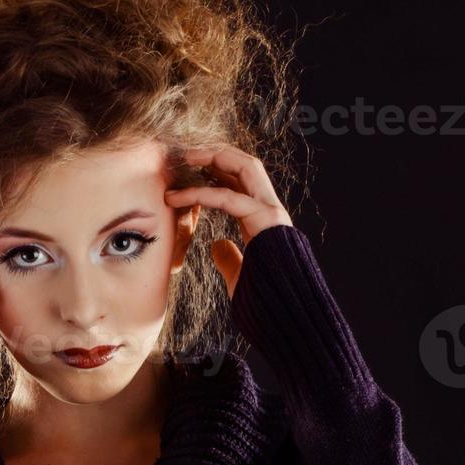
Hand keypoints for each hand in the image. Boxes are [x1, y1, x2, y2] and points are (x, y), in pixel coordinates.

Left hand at [165, 144, 292, 298]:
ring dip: (214, 158)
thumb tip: (218, 247)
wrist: (286, 311)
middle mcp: (270, 210)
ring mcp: (271, 212)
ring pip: (245, 167)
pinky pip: (229, 198)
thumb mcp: (240, 274)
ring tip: (186, 158)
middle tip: (188, 153)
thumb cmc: (265, 299)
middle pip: (247, 165)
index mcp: (264, 220)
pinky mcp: (266, 220)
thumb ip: (230, 258)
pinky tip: (177, 197)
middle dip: (218, 153)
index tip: (194, 170)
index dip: (219, 171)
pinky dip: (201, 193)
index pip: (243, 182)